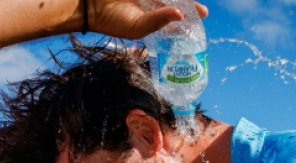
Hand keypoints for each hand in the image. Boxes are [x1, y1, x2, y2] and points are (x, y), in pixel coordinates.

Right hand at [88, 0, 208, 39]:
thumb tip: (180, 15)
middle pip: (175, 2)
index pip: (174, 17)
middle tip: (203, 11)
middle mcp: (151, 5)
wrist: (92, 6)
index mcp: (152, 18)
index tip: (202, 17)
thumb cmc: (114, 21)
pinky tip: (178, 0)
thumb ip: (159, 20)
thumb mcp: (139, 27)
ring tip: (192, 5)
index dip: (188, 18)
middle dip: (189, 6)